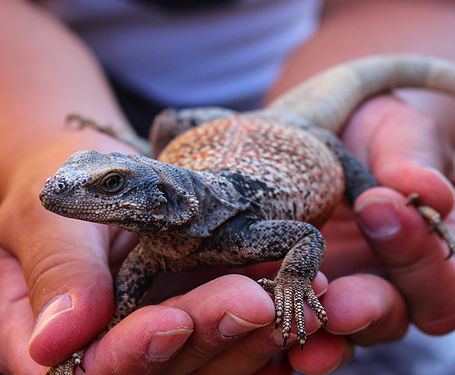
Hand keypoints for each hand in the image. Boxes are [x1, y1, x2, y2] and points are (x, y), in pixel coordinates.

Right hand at [0, 129, 329, 374]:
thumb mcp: (46, 220)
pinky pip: (238, 326)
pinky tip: (297, 298)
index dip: (136, 351)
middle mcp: (122, 346)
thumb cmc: (61, 198)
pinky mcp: (202, 312)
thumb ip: (59, 273)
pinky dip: (270, 316)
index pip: (101, 364)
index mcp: (66, 339)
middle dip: (211, 332)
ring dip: (251, 330)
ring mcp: (168, 332)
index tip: (172, 322)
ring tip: (283, 298)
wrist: (98, 184)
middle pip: (169, 362)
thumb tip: (55, 342)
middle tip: (253, 302)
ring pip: (212, 350)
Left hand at [284, 96, 454, 373]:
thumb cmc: (374, 134)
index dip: (422, 262)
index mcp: (427, 252)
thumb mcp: (398, 133)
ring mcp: (342, 289)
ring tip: (297, 318)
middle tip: (341, 303)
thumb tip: (430, 192)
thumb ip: (414, 159)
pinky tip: (261, 317)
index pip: (447, 284)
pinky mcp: (297, 287)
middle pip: (392, 317)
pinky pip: (292, 316)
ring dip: (319, 329)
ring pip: (340, 330)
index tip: (380, 207)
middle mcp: (388, 281)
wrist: (329, 136)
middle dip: (367, 309)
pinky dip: (279, 323)